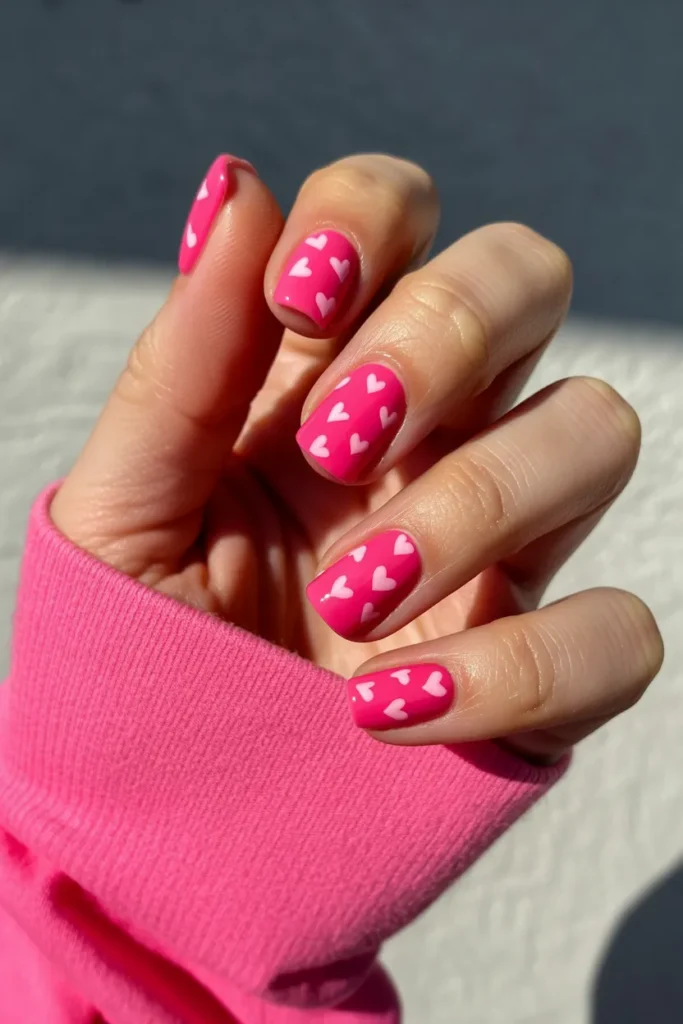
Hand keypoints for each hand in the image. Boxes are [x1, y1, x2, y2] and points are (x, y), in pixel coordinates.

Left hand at [51, 153, 662, 762]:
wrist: (157, 820)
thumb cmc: (133, 653)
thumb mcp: (124, 504)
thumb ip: (183, 357)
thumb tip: (235, 183)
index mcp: (320, 377)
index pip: (397, 215)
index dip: (369, 219)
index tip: (298, 305)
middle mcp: (427, 435)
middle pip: (529, 277)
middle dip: (446, 332)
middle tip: (338, 444)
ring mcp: (496, 547)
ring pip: (594, 429)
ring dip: (475, 501)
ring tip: (353, 595)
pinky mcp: (540, 671)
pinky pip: (617, 632)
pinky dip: (516, 667)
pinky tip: (390, 710)